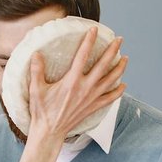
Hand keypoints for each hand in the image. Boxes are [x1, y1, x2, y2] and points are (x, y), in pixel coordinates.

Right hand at [27, 27, 126, 141]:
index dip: (89, 41)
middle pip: (103, 65)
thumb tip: (36, 54)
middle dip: (112, 51)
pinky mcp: (93, 107)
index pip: (83, 56)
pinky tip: (123, 85)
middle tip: (119, 40)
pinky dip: (118, 92)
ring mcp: (91, 98)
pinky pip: (110, 98)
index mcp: (72, 81)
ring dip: (120, 68)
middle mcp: (85, 88)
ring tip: (126, 58)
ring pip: (111, 80)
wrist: (50, 132)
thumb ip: (36, 71)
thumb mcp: (36, 89)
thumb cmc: (42, 111)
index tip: (94, 30)